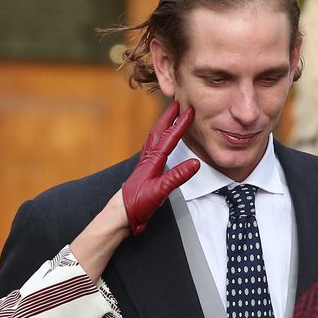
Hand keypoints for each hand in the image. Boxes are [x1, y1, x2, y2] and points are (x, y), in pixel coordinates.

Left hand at [121, 101, 199, 234]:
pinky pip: (152, 148)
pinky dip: (158, 139)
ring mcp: (145, 164)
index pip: (169, 137)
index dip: (180, 124)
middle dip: (168, 117)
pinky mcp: (144, 171)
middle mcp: (147, 158)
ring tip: (169, 117)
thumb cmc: (138, 203)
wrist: (122, 214)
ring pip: (154, 138)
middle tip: (176, 103)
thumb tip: (196, 163)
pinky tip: (160, 143)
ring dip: (162, 125)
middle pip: (158, 132)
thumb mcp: (161, 190)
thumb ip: (178, 176)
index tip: (190, 110)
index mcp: (153, 160)